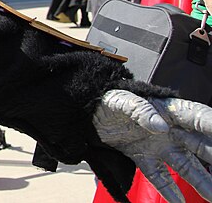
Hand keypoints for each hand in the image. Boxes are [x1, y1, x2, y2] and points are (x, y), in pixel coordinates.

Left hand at [93, 89, 211, 202]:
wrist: (88, 110)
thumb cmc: (109, 99)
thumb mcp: (122, 100)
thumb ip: (141, 110)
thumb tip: (161, 126)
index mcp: (168, 110)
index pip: (199, 117)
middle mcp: (170, 130)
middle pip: (201, 146)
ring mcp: (159, 145)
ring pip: (186, 166)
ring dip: (201, 181)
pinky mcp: (144, 157)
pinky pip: (160, 176)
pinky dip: (170, 190)